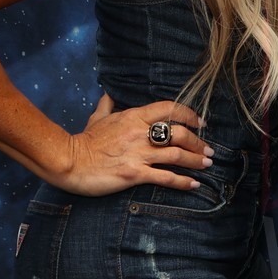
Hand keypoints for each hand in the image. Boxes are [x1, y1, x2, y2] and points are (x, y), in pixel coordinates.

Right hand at [51, 93, 212, 195]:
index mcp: (134, 116)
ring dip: (196, 160)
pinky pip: (165, 177)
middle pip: (179, 133)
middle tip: (208, 150)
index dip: (189, 115)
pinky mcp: (134, 174)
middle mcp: (140, 133)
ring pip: (177, 155)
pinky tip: (194, 184)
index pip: (170, 109)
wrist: (69, 161)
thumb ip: (107, 105)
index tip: (201, 122)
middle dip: (198, 142)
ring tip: (207, 165)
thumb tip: (108, 94)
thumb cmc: (84, 141)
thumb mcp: (97, 118)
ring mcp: (138, 154)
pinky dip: (183, 181)